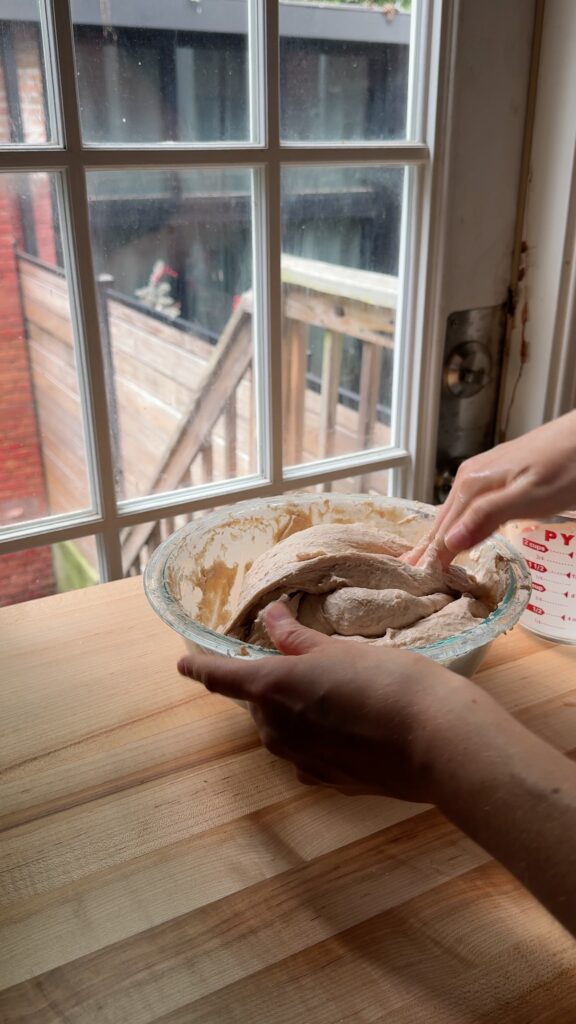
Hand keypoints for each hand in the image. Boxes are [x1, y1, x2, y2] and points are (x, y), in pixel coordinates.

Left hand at [178, 601, 487, 803]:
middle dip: (270, 684)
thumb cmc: (388, 681)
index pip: (220, 677)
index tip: (182, 664)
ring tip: (335, 692)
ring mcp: (302, 762)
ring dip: (295, 711)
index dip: (200, 668)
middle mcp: (276, 731)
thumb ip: (299, 639)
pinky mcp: (330, 782)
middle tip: (304, 663)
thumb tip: (271, 617)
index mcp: (271, 689)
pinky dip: (317, 738)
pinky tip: (347, 727)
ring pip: (282, 730)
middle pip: (257, 704)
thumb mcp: (341, 650)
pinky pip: (308, 755)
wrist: (438, 742)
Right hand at [406, 410, 575, 564]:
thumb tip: (449, 541)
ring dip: (439, 536)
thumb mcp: (526, 497)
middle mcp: (471, 478)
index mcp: (472, 485)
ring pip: (454, 513)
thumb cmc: (566, 465)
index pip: (444, 530)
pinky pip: (467, 506)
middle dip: (427, 547)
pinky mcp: (497, 476)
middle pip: (443, 520)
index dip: (432, 556)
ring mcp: (483, 475)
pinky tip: (458, 531)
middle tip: (409, 572)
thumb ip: (486, 517)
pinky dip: (457, 524)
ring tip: (425, 558)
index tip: (418, 580)